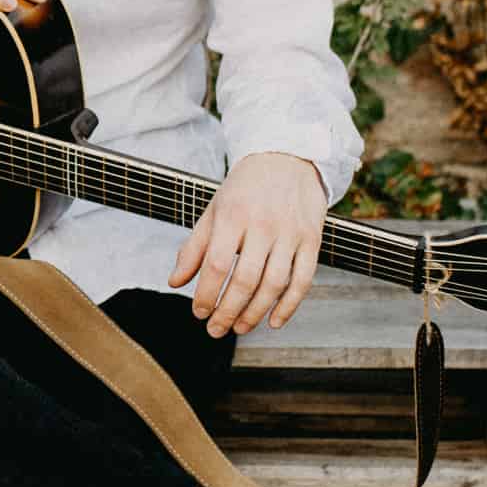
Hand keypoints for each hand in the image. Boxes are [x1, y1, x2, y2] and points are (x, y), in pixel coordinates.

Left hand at [168, 150, 326, 337]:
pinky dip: (290, 306)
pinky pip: (303, 280)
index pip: (217, 265)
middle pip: (245, 280)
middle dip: (227, 312)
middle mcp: (263, 224)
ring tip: (240, 327)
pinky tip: (274, 321)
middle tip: (215, 330)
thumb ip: (194, 247)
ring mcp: (290, 233)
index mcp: (234, 215)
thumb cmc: (245, 188)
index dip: (206, 294)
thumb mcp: (214, 210)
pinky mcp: (312, 240)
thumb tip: (175, 282)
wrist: (287, 157)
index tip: (198, 312)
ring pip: (274, 284)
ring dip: (255, 313)